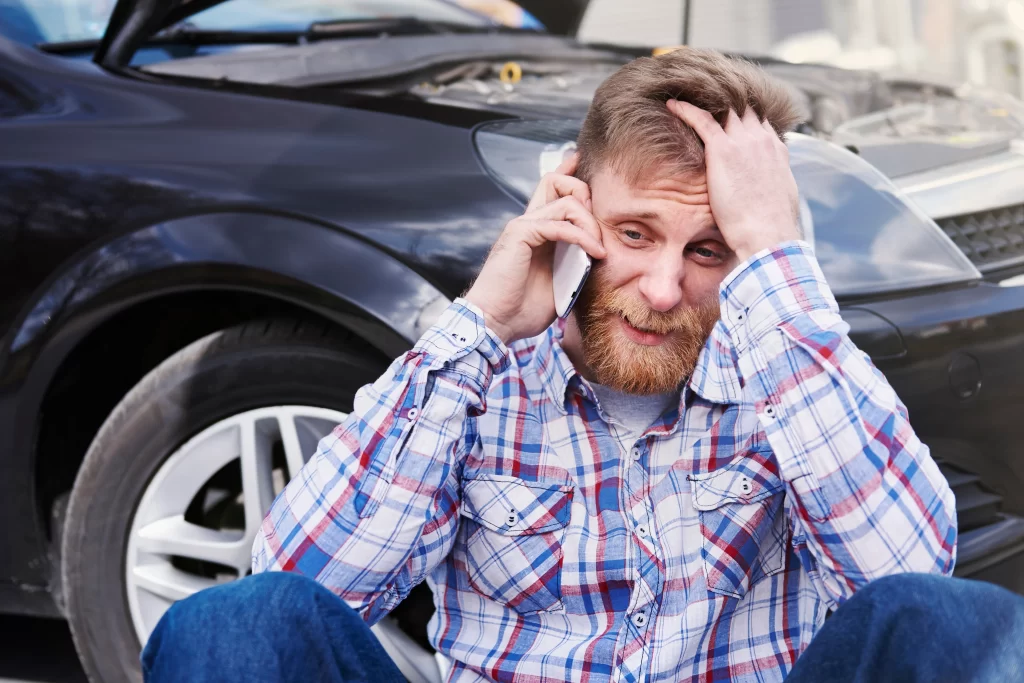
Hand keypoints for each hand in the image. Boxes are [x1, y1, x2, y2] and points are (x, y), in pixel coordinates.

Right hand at [464, 153, 605, 344]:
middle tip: (598, 229)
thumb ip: (575, 265)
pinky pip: (559, 224)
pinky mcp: (520, 235)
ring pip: (567, 200)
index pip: (552, 190)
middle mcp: (528, 223)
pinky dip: (581, 237)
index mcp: (536, 232)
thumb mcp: (559, 284)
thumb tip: (598, 258)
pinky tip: (593, 253)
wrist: (495, 323)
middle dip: (586, 194)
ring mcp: (523, 226)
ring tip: (598, 250)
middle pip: (556, 181)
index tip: (585, 167)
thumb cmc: (522, 310)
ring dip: (590, 224)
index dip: (571, 175)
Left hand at [666, 99, 799, 261]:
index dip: (743, 113)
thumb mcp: (779, 198)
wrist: (768, 234)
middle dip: (725, 98)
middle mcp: (761, 139)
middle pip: (742, 106)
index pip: (759, 120)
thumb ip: (772, 185)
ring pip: (723, 107)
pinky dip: (686, 109)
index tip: (730, 111)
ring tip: (688, 93)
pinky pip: (701, 119)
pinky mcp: (722, 149)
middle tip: (705, 93)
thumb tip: (767, 192)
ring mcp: (743, 141)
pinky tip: (672, 105)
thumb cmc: (772, 227)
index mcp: (776, 150)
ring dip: (705, 99)